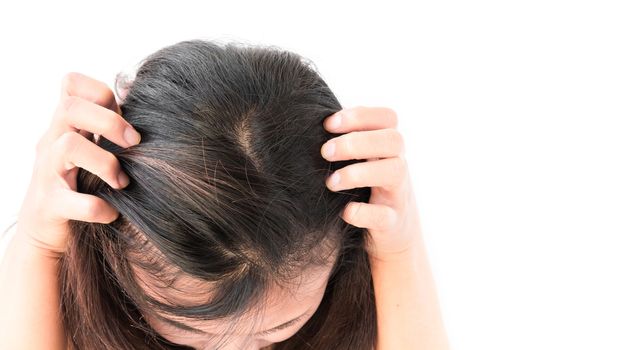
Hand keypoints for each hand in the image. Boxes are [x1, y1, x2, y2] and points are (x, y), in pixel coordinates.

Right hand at [15, 72, 140, 257]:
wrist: (45, 230)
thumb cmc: (79, 183)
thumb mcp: (91, 147)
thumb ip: (107, 124)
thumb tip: (134, 92)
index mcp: (66, 125)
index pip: (72, 84)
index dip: (100, 92)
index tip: (126, 116)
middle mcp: (52, 142)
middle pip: (71, 108)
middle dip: (110, 122)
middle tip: (134, 144)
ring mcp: (47, 172)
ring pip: (68, 146)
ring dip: (105, 163)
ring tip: (122, 182)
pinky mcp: (49, 204)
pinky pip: (72, 201)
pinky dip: (98, 208)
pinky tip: (112, 212)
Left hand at [321, 106, 423, 261]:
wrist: (393, 232)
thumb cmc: (366, 186)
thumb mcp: (362, 160)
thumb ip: (345, 141)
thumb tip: (306, 123)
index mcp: (389, 146)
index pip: (388, 117)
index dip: (359, 115)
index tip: (327, 124)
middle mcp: (398, 165)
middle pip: (393, 140)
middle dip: (356, 142)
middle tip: (325, 152)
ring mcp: (398, 194)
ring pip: (395, 171)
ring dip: (358, 173)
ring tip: (330, 182)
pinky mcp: (393, 222)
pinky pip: (385, 216)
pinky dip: (363, 213)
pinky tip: (344, 211)